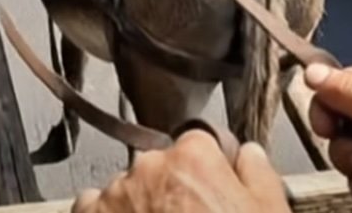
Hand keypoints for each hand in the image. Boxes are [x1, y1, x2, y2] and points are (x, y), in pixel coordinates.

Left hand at [69, 130, 289, 212]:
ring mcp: (115, 195)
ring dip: (140, 207)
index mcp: (194, 157)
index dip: (209, 172)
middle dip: (172, 191)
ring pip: (127, 189)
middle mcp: (149, 167)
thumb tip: (248, 155)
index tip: (213, 194)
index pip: (199, 145)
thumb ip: (258, 175)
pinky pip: (93, 207)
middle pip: (161, 167)